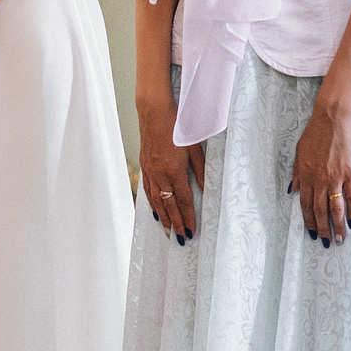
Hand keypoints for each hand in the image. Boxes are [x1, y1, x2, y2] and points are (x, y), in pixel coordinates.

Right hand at [139, 100, 205, 240]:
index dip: (188, 218)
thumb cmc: (177, 125)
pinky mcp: (145, 164)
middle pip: (169, 205)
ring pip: (156, 200)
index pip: (183, 201)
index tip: (192, 231)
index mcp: (174, 171)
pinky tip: (155, 210)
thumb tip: (206, 188)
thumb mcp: (194, 147)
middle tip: (181, 240)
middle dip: (176, 224)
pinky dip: (152, 202)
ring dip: (163, 217)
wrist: (154, 110)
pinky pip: (147, 189)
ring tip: (168, 231)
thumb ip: (200, 169)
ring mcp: (150, 170)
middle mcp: (160, 174)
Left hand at [291, 96, 350, 244]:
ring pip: (335, 208)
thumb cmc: (315, 133)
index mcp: (305, 176)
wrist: (332, 117)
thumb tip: (292, 190)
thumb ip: (297, 173)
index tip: (312, 233)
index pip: (306, 205)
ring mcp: (336, 177)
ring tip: (340, 239)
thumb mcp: (299, 152)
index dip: (308, 221)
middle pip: (320, 211)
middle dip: (323, 229)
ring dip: (338, 226)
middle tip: (328, 243)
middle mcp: (319, 180)